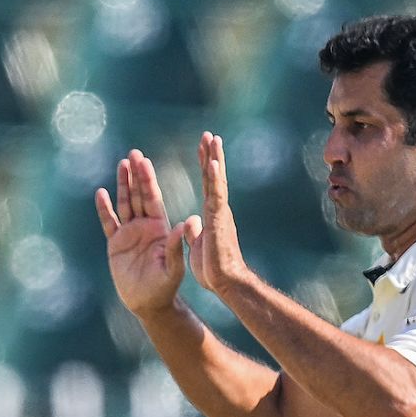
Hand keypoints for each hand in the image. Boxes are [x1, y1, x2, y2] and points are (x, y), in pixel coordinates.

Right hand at [95, 150, 189, 318]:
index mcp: (160, 228)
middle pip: (139, 196)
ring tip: (122, 165)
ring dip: (123, 185)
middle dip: (136, 175)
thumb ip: (177, 245)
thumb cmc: (165, 287)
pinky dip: (104, 209)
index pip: (153, 199)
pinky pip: (109, 223)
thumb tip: (188, 222)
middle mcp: (145, 227)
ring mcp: (129, 234)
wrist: (149, 304)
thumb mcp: (173, 267)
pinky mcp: (116, 244)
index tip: (144, 162)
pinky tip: (101, 193)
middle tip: (133, 153)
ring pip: (125, 204)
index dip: (148, 180)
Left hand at [187, 132, 250, 294]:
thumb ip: (195, 232)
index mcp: (212, 215)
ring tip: (213, 139)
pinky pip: (216, 195)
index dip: (206, 166)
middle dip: (211, 155)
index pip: (209, 185)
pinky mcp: (219, 220)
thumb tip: (190, 222)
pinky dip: (216, 178)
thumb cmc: (214, 268)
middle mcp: (218, 210)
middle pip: (213, 177)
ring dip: (215, 159)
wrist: (225, 282)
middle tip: (209, 134)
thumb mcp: (198, 246)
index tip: (204, 148)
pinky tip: (213, 162)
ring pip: (217, 181)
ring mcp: (220, 213)